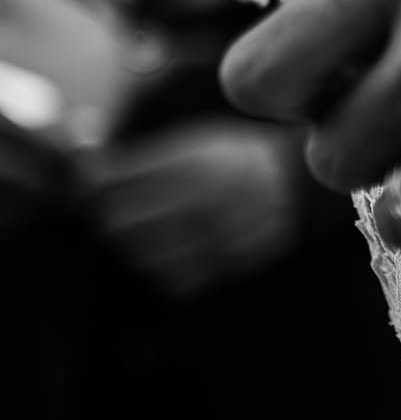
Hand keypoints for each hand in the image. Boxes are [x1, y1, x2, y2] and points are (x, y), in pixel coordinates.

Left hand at [79, 119, 301, 295]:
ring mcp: (217, 233)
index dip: (90, 180)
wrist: (295, 183)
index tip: (89, 180)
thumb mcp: (193, 142)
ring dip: (130, 244)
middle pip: (119, 219)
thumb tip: (85, 163)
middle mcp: (204, 197)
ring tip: (138, 231)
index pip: (113, 179)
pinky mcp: (226, 262)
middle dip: (105, 213)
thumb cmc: (234, 158)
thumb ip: (142, 157)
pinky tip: (165, 251)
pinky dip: (159, 268)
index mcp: (194, 161)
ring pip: (140, 253)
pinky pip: (172, 278)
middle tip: (110, 208)